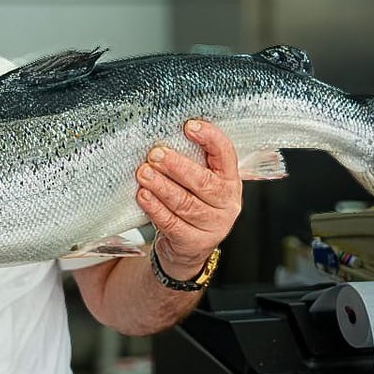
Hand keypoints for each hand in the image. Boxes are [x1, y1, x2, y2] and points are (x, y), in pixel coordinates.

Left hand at [134, 120, 241, 279]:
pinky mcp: (194, 242)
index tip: (189, 126)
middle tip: (155, 154)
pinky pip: (172, 223)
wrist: (189, 247)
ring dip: (162, 186)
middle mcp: (226, 203)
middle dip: (177, 166)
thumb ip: (190, 160)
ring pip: (186, 203)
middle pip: (203, 182)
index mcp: (230, 180)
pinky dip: (155, 208)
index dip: (210, 138)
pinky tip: (143, 196)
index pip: (226, 154)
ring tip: (144, 173)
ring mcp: (213, 225)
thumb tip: (162, 133)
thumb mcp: (198, 181)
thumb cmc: (192, 203)